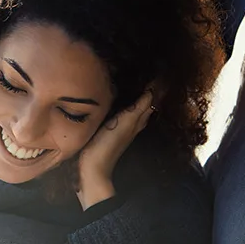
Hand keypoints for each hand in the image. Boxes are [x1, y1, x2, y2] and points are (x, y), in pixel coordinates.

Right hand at [77, 91, 154, 209]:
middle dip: (144, 96)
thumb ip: (137, 109)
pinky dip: (122, 110)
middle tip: (141, 80)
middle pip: (142, 109)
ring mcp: (120, 132)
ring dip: (133, 102)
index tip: (151, 76)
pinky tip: (115, 107)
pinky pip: (120, 119)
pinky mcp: (108, 135)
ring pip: (131, 114)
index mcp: (136, 122)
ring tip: (130, 89)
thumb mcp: (125, 123)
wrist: (93, 167)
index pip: (148, 103)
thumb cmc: (108, 144)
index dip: (151, 91)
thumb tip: (151, 92)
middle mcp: (131, 126)